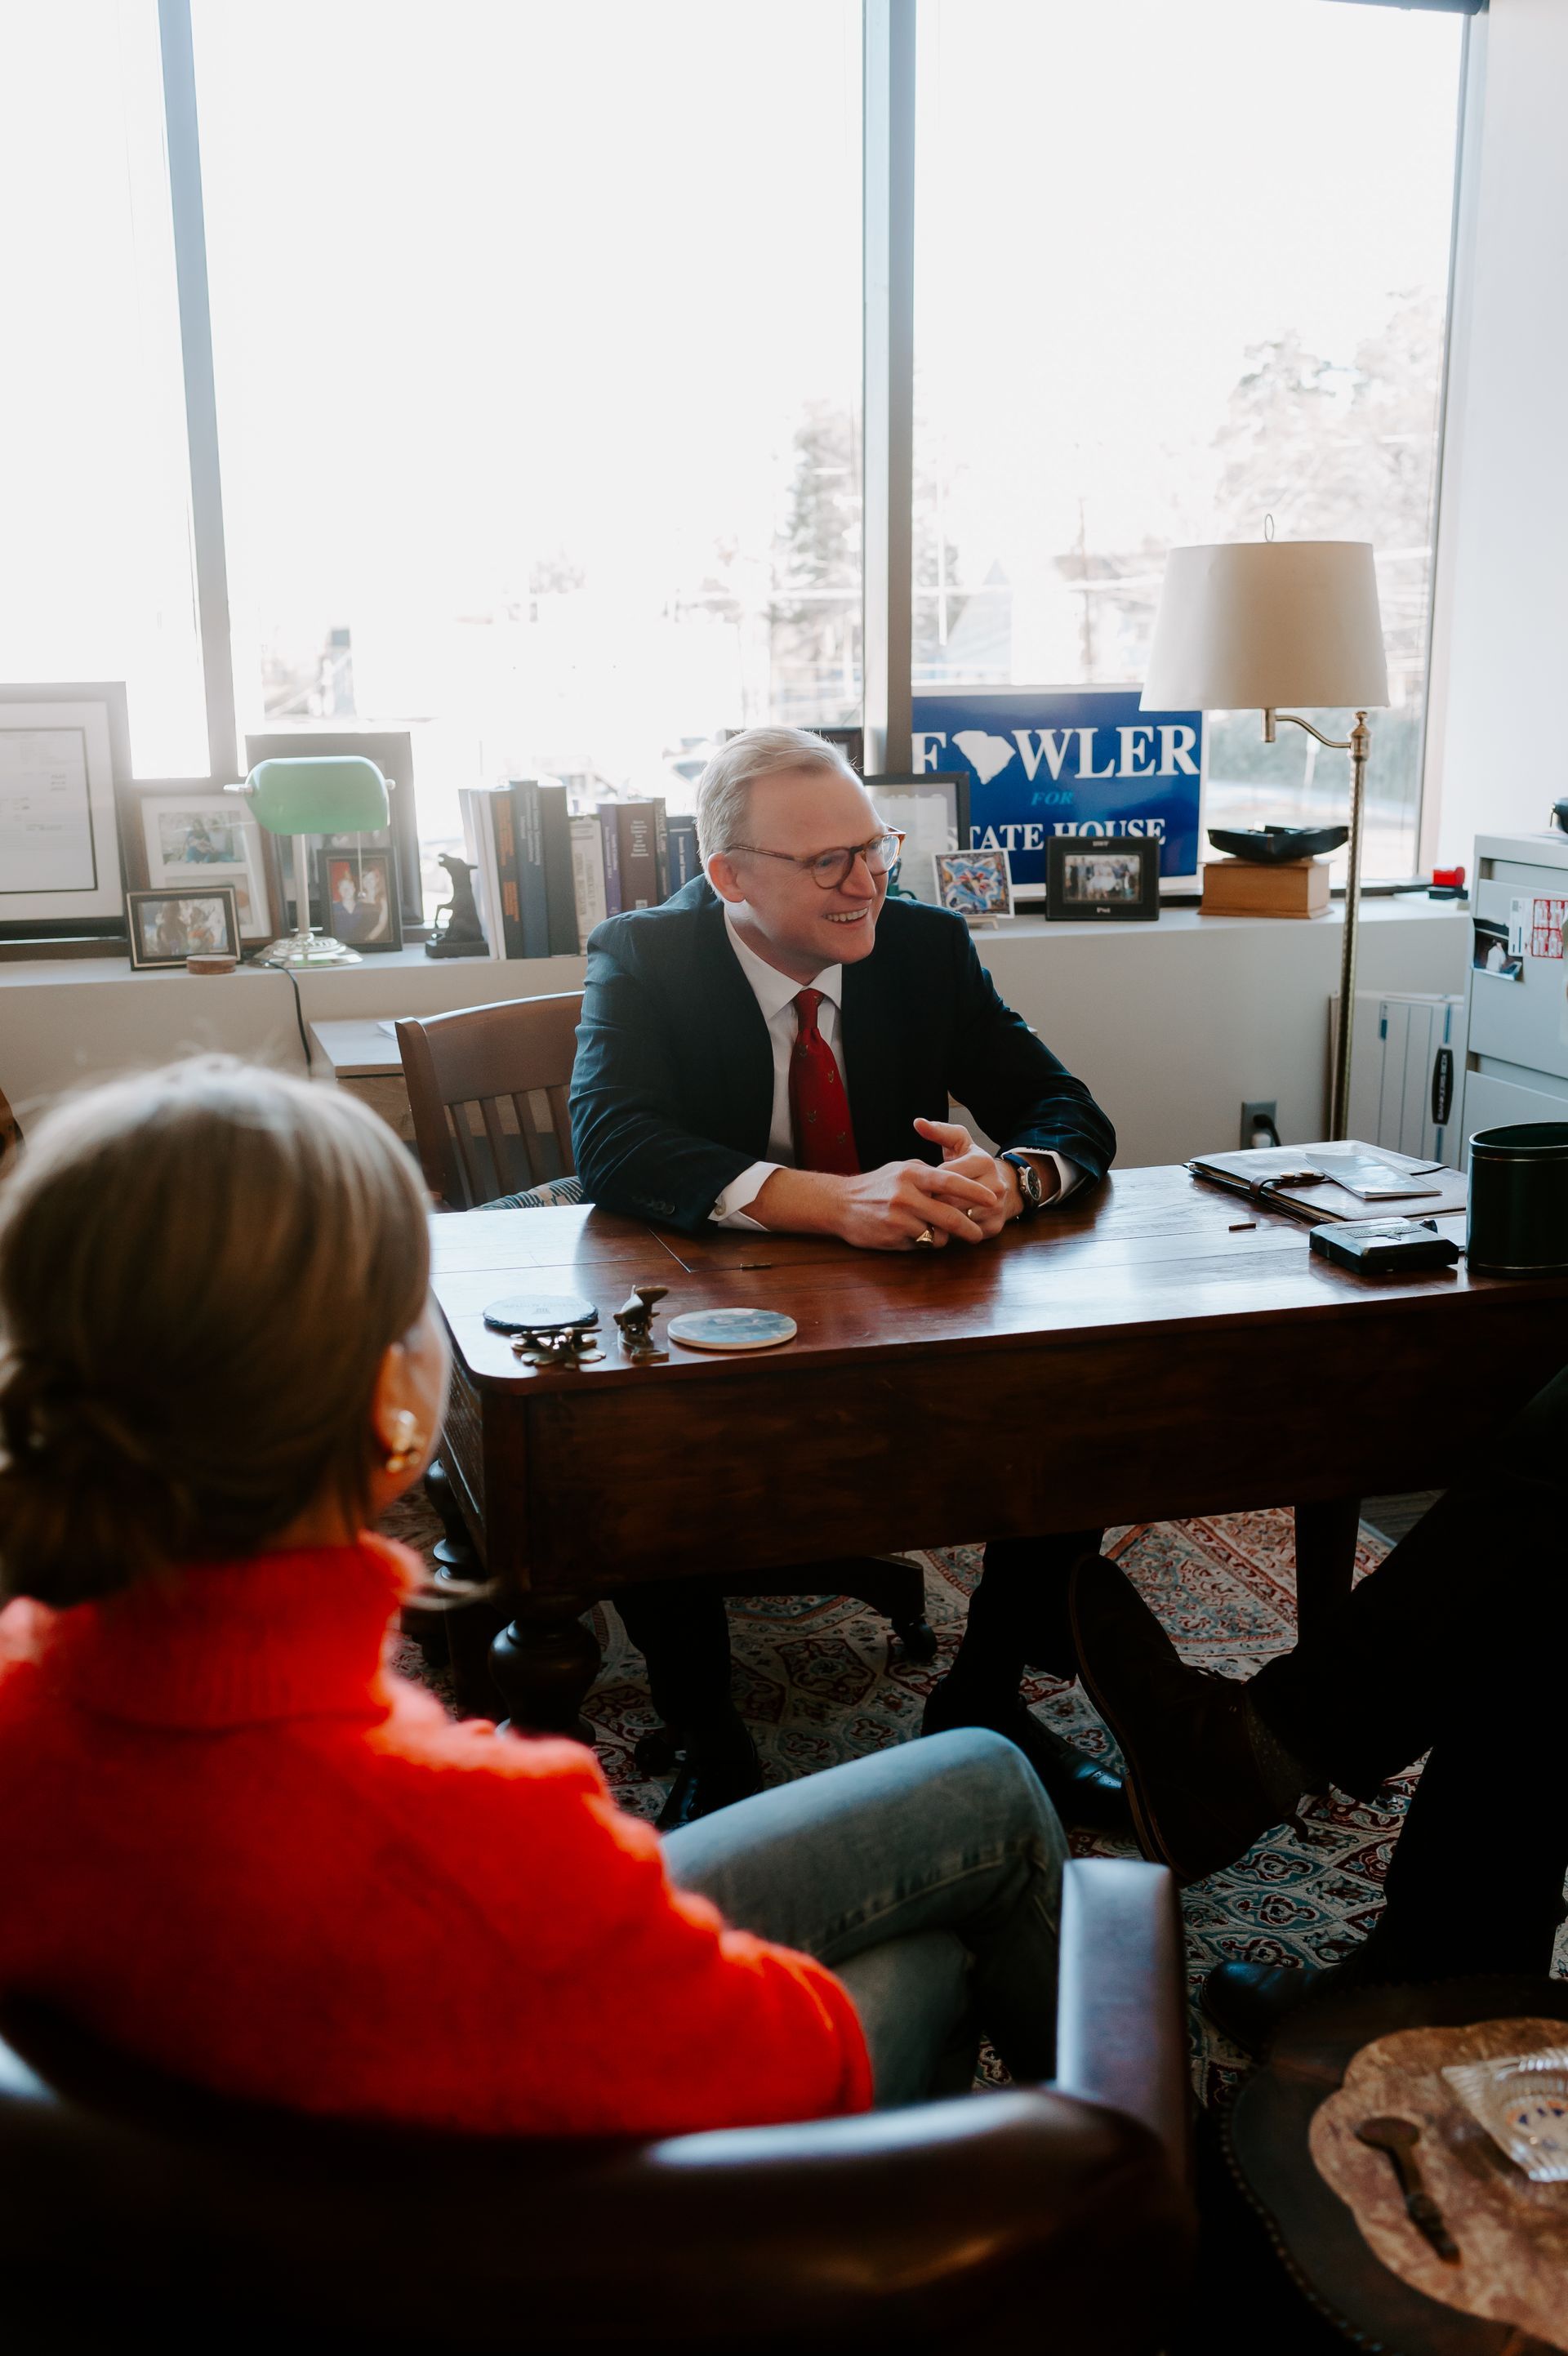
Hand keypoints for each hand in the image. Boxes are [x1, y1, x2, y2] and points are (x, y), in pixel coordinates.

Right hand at [835, 1153, 1002, 1251]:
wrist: (840, 1204)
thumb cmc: (876, 1185)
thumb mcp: (902, 1169)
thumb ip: (929, 1174)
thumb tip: (958, 1182)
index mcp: (912, 1174)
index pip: (951, 1181)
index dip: (974, 1191)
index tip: (992, 1199)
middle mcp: (906, 1195)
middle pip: (949, 1215)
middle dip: (969, 1227)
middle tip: (979, 1234)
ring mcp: (898, 1218)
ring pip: (936, 1235)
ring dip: (944, 1238)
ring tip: (940, 1234)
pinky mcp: (892, 1238)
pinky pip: (920, 1245)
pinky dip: (924, 1243)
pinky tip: (916, 1236)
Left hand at [912, 1117, 1018, 1238]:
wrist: (1003, 1186)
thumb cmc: (971, 1163)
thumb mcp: (959, 1143)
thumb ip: (938, 1132)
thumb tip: (917, 1122)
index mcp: (983, 1162)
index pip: (948, 1175)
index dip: (930, 1182)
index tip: (918, 1184)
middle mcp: (995, 1185)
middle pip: (952, 1199)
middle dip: (933, 1202)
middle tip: (918, 1203)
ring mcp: (997, 1208)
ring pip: (959, 1218)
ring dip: (940, 1219)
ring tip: (926, 1215)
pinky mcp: (995, 1227)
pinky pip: (967, 1233)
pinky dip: (952, 1232)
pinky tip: (941, 1226)